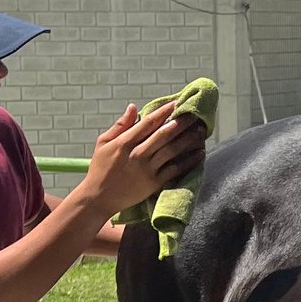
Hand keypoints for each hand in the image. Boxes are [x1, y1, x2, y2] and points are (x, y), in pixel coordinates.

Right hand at [78, 103, 206, 215]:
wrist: (99, 198)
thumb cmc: (100, 168)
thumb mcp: (103, 143)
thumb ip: (120, 125)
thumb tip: (133, 107)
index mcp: (125, 142)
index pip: (148, 123)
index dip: (164, 112)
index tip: (176, 103)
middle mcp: (138, 154)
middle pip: (164, 134)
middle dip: (182, 123)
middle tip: (195, 114)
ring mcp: (147, 169)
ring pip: (173, 150)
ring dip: (189, 139)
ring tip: (201, 130)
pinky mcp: (154, 183)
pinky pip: (176, 169)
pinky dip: (189, 160)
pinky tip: (200, 152)